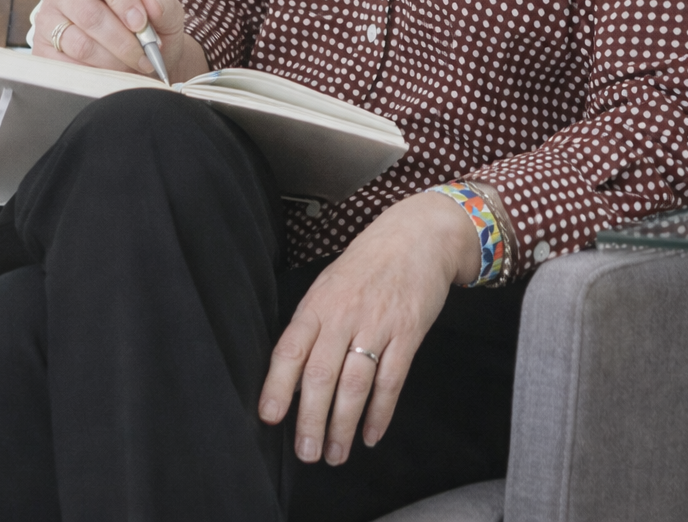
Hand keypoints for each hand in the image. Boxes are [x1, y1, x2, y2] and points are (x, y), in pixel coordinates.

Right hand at [33, 0, 207, 84]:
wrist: (137, 60)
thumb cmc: (146, 30)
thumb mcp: (165, 14)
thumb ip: (163, 6)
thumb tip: (151, 6)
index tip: (140, 23)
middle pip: (90, 15)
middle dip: (123, 42)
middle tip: (145, 57)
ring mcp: (47, 20)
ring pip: (80, 45)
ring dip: (113, 62)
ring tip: (132, 68)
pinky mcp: (41, 50)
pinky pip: (68, 68)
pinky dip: (96, 76)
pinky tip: (112, 75)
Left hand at [258, 191, 481, 465]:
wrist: (418, 235)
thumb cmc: (368, 262)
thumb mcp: (331, 283)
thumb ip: (313, 324)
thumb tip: (292, 374)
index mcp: (319, 302)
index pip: (291, 348)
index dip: (277, 385)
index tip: (268, 417)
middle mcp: (344, 314)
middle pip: (321, 374)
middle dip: (311, 420)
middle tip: (306, 452)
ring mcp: (378, 324)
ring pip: (355, 385)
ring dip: (343, 426)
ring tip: (335, 453)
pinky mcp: (408, 333)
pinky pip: (391, 380)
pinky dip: (380, 413)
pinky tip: (371, 434)